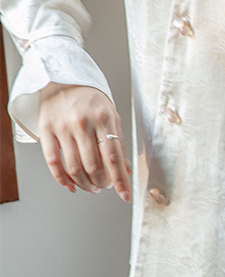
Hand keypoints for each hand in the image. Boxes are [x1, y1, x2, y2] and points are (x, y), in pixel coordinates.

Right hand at [38, 83, 131, 201]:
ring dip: (84, 183)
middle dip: (101, 182)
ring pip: (74, 167)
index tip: (125, 195)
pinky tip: (71, 185)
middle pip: (93, 165)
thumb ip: (119, 143)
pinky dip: (62, 179)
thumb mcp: (112, 117)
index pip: (114, 156)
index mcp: (105, 119)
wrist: (63, 81)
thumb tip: (127, 170)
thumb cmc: (92, 101)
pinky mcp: (46, 130)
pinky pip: (53, 162)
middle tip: (105, 187)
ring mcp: (63, 127)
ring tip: (92, 187)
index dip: (119, 179)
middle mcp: (83, 123)